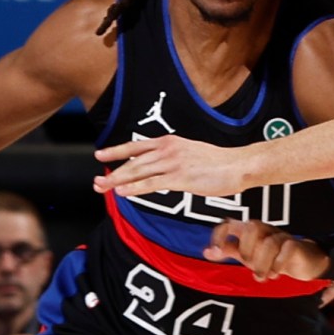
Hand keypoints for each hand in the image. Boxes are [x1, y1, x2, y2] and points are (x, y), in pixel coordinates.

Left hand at [94, 134, 257, 199]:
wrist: (238, 165)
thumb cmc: (216, 162)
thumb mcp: (189, 152)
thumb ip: (172, 156)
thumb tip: (159, 165)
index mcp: (168, 141)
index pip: (135, 146)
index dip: (116, 151)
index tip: (99, 155)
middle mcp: (167, 150)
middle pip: (132, 161)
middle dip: (112, 172)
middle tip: (95, 182)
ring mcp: (173, 163)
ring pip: (138, 172)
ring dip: (118, 181)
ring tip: (102, 188)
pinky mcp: (180, 178)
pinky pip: (152, 184)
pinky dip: (135, 188)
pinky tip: (122, 193)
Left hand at [204, 220, 330, 283]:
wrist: (302, 261)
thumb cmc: (270, 256)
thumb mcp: (246, 255)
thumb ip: (228, 251)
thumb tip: (205, 251)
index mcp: (249, 231)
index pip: (230, 223)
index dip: (220, 234)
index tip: (214, 252)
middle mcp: (264, 230)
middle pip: (252, 226)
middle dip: (247, 249)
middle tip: (249, 265)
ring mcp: (280, 236)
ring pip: (269, 242)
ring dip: (263, 265)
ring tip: (262, 277)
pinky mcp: (295, 245)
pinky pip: (286, 249)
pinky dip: (278, 265)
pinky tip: (275, 274)